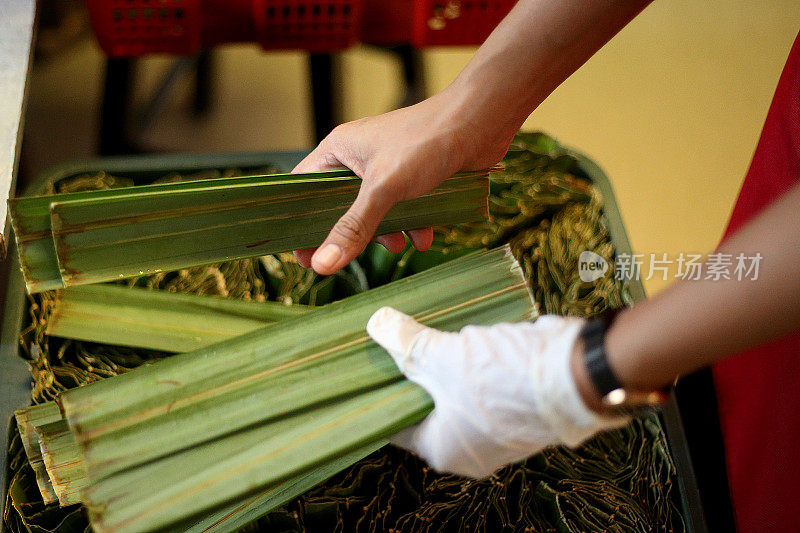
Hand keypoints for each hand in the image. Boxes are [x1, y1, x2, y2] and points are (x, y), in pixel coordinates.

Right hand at [292, 88, 512, 274]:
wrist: (480, 121)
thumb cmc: (427, 141)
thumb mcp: (384, 189)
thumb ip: (353, 227)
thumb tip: (322, 265)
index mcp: (339, 150)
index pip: (303, 189)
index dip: (300, 223)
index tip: (303, 255)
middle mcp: (359, 158)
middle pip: (339, 206)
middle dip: (352, 232)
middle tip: (350, 257)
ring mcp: (387, 167)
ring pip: (374, 211)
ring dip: (386, 233)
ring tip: (399, 245)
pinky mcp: (413, 177)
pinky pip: (402, 208)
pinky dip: (411, 225)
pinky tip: (424, 236)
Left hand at [366, 307, 628, 477]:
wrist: (577, 376)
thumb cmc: (501, 378)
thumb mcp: (444, 356)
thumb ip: (408, 343)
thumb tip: (376, 325)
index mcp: (441, 449)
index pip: (395, 425)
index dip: (379, 395)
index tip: (367, 372)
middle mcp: (468, 452)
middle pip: (427, 410)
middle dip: (413, 376)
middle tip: (395, 345)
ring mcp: (497, 436)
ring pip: (457, 398)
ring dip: (445, 370)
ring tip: (428, 337)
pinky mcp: (520, 416)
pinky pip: (484, 393)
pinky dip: (473, 371)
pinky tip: (464, 342)